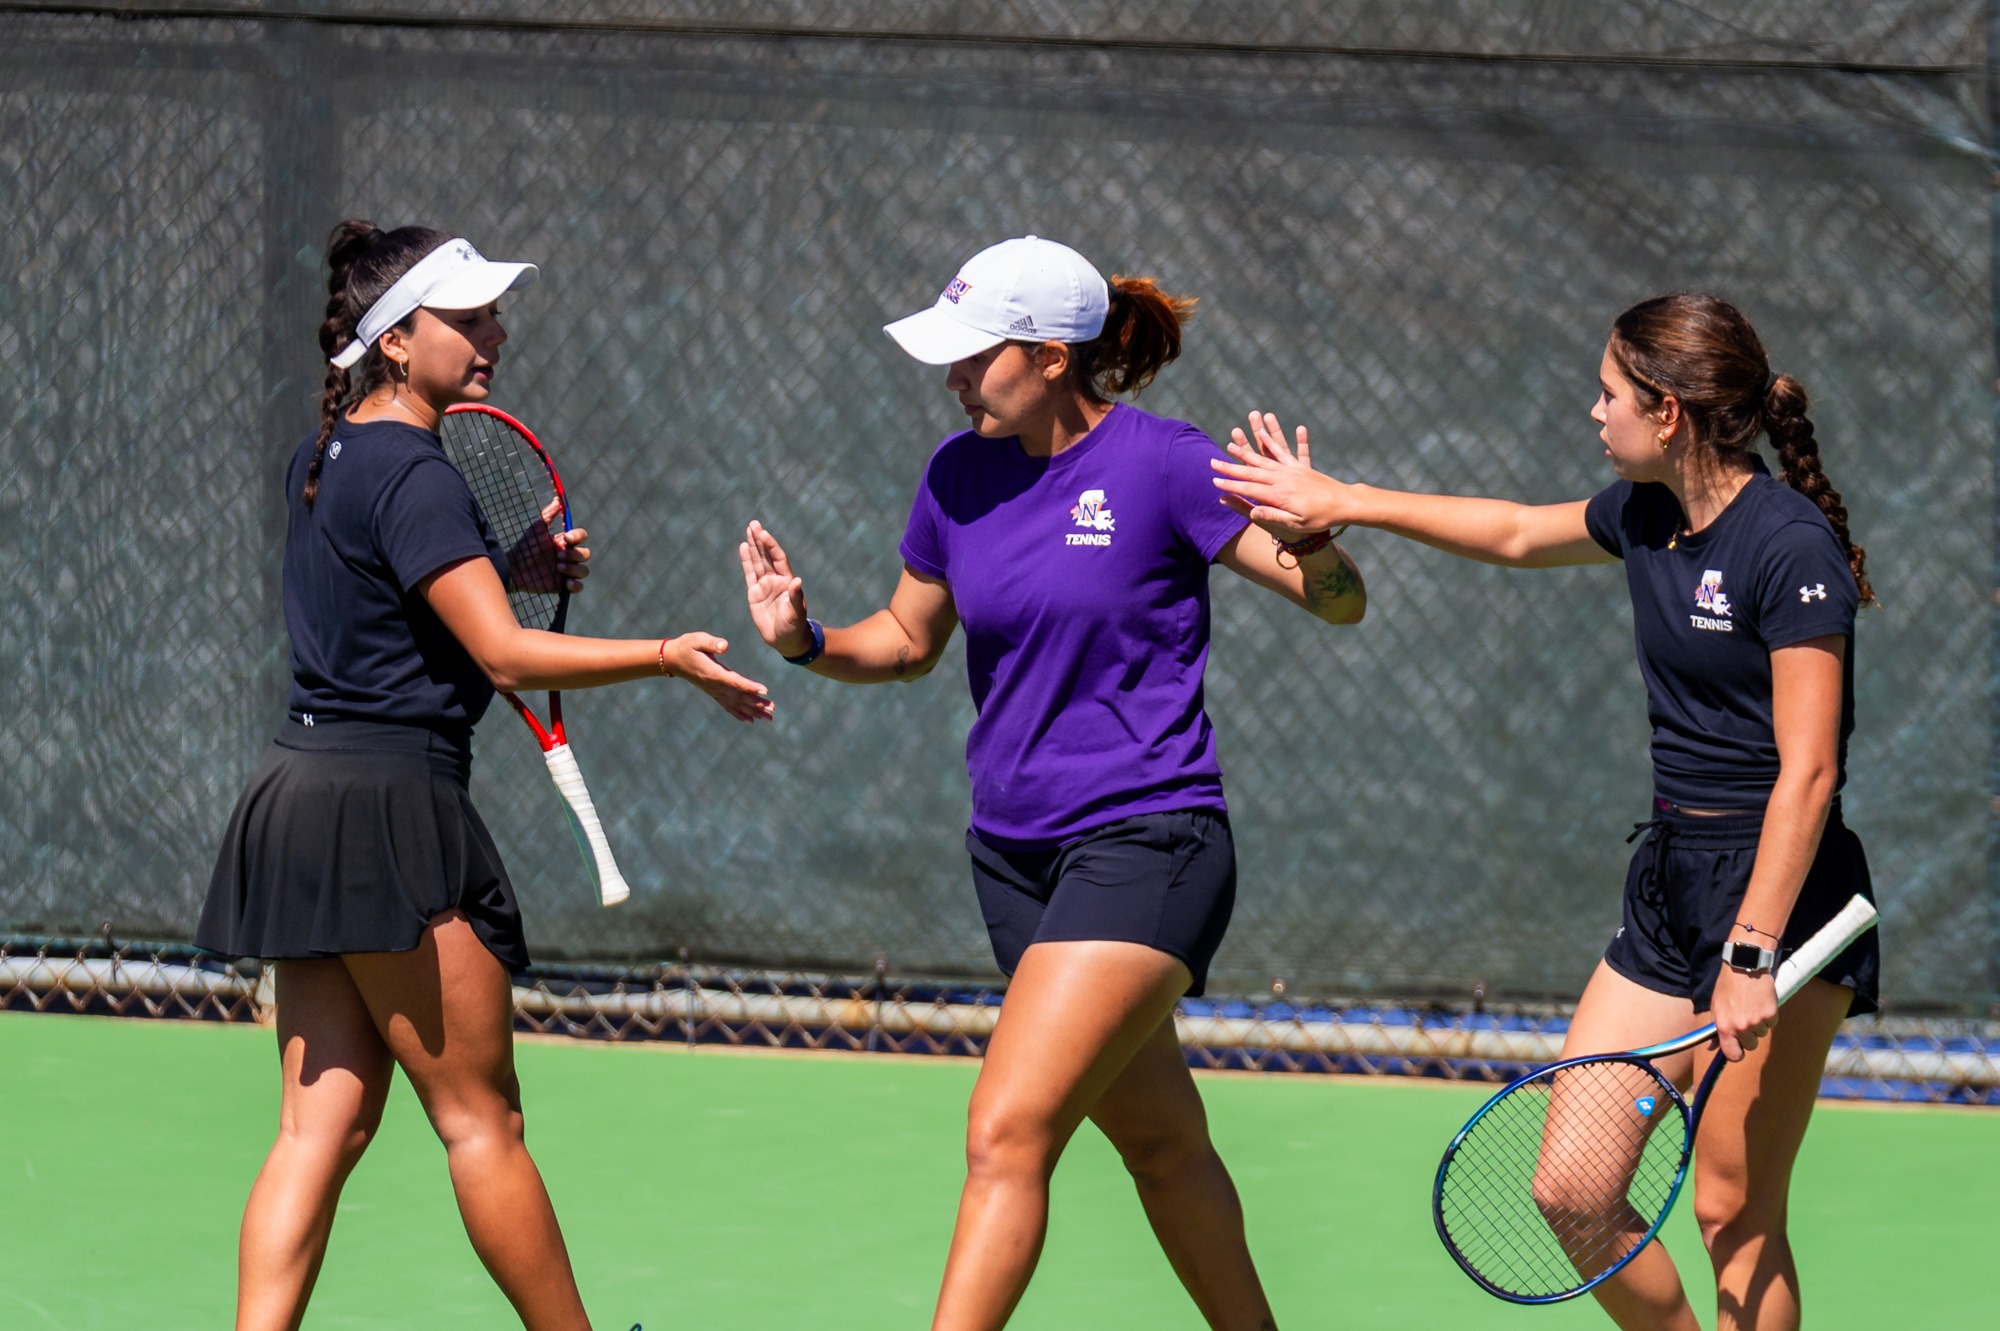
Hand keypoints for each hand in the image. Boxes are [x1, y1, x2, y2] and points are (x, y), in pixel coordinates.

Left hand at [506, 497, 589, 593]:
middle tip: (558, 556)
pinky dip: (576, 585)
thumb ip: (548, 515)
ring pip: (584, 570)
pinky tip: (566, 582)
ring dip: (574, 568)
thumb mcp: (536, 529)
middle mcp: (568, 557)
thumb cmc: (524, 547)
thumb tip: (557, 499)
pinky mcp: (562, 586)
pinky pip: (578, 587)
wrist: (513, 567)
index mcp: (564, 543)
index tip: (567, 538)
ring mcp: (566, 572)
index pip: (582, 537)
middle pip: (585, 554)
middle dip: (575, 554)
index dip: (578, 536)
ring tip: (558, 567)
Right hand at [660, 632, 773, 723]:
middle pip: (739, 696)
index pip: (735, 682)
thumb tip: (725, 646)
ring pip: (736, 704)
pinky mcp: (713, 693)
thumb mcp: (697, 639)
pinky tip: (751, 720)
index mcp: (713, 673)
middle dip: (757, 703)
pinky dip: (739, 714)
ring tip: (769, 717)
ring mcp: (714, 691)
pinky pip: (728, 706)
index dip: (750, 686)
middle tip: (773, 709)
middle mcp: (715, 686)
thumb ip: (711, 643)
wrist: (672, 659)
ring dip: (753, 710)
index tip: (765, 690)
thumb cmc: (687, 646)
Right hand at [739, 520, 809, 656]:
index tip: (764, 534)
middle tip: (753, 523)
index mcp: (787, 581)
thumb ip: (796, 596)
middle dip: (760, 540)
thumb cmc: (794, 626)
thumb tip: (796, 581)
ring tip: (748, 530)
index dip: (771, 546)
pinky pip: (749, 574)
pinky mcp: (754, 593)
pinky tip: (743, 548)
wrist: (786, 640)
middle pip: (766, 556)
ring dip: (753, 547)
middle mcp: (776, 580)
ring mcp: (765, 585)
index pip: (778, 559)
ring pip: (757, 562)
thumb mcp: (796, 612)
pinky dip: (746, 561)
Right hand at [1210, 411, 1355, 537]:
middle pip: (1251, 471)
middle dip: (1231, 466)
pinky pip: (1284, 451)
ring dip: (1246, 451)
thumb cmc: (1320, 518)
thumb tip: (1252, 512)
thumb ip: (1273, 516)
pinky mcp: (1300, 467)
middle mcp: (1282, 479)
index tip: (1214, 480)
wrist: (1345, 503)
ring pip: (1264, 459)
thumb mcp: (1296, 524)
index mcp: (1279, 495)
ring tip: (1231, 443)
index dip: (1230, 484)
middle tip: (1213, 461)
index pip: (1249, 488)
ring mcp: (1291, 471)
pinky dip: (1272, 441)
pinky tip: (1263, 432)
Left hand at [1709, 966, 1778, 1061]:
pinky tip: (1760, 1003)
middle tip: (1745, 1021)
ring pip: (1761, 1034)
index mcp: (1724, 1026)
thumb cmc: (1727, 986)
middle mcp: (1741, 1026)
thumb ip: (1716, 1029)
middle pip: (1751, 1046)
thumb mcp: (1716, 1007)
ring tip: (1751, 1007)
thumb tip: (1713, 1048)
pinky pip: (1771, 1024)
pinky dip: (1768, 1017)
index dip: (1736, 1054)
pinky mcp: (1771, 1014)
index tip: (1737, 1049)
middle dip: (1748, 1037)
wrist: (1744, 967)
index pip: (1733, 1055)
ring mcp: (1757, 1021)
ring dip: (1758, 1025)